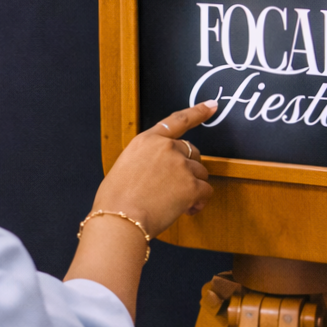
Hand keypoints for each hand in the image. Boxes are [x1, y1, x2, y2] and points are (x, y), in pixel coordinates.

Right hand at [91, 101, 217, 237]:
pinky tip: (187, 210)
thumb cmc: (115, 200)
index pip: (177, 120)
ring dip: (194, 187)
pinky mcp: (191, 185)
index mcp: (147, 140)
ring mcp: (180, 165)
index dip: (198, 112)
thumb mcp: (125, 168)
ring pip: (201, 173)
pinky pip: (205, 191)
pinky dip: (199, 201)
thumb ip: (146, 161)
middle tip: (178, 187)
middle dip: (189, 168)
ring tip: (179, 203)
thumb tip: (157, 172)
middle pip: (192, 152)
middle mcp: (166, 148)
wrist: (120, 220)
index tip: (212, 106)